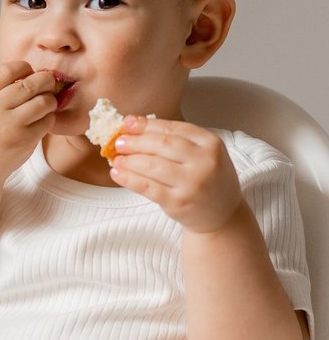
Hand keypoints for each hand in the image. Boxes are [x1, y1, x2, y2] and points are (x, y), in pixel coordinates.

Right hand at [0, 61, 56, 184]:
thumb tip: (30, 72)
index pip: (7, 70)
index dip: (23, 67)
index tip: (29, 71)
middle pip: (29, 84)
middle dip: (44, 80)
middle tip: (48, 83)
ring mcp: (10, 126)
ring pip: (43, 101)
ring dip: (50, 100)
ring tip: (46, 102)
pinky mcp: (24, 140)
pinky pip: (47, 121)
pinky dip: (48, 118)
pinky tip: (41, 120)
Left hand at [109, 116, 242, 233]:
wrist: (222, 216)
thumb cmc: (207, 180)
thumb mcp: (203, 154)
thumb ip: (176, 140)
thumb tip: (134, 124)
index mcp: (211, 143)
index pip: (173, 128)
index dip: (147, 125)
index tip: (127, 123)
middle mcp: (204, 162)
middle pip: (161, 145)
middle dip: (136, 141)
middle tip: (119, 142)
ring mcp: (192, 183)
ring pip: (152, 165)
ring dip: (129, 160)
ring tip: (116, 158)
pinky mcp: (178, 202)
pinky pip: (147, 187)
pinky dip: (128, 179)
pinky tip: (117, 173)